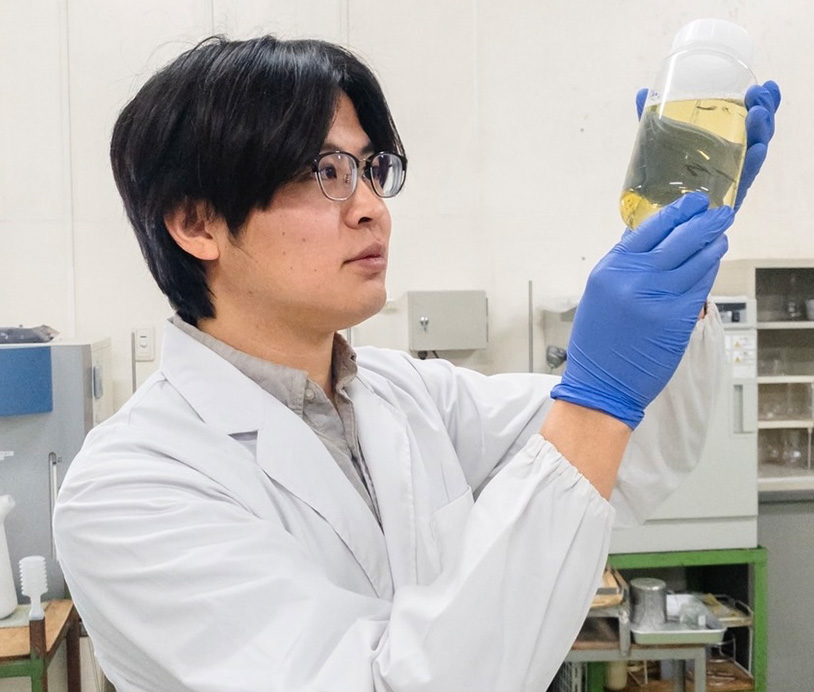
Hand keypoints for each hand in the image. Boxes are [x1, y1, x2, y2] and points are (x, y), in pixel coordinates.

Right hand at [550, 193, 732, 428]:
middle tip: (719, 213)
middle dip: (705, 222)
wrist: (601, 383)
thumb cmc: (598, 341)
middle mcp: (634, 279)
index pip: (650, 227)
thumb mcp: (599, 293)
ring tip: (721, 236)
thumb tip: (651, 237)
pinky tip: (713, 262)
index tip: (694, 202)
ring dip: (713, 244)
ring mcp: (658, 298)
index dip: (678, 211)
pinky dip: (709, 270)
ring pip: (697, 260)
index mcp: (610, 269)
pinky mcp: (678, 318)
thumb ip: (623, 264)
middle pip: (680, 238)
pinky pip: (701, 285)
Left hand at [635, 81, 780, 210]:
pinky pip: (743, 181)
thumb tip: (643, 92)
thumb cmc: (659, 182)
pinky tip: (758, 149)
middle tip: (759, 94)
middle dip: (764, 111)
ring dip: (761, 132)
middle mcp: (732, 161)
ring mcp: (729, 180)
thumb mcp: (657, 146)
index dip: (762, 103)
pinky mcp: (724, 199)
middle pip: (757, 134)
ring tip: (758, 114)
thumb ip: (652, 121)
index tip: (765, 84)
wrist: (649, 222)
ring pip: (755, 154)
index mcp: (723, 146)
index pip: (749, 120)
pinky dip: (752, 163)